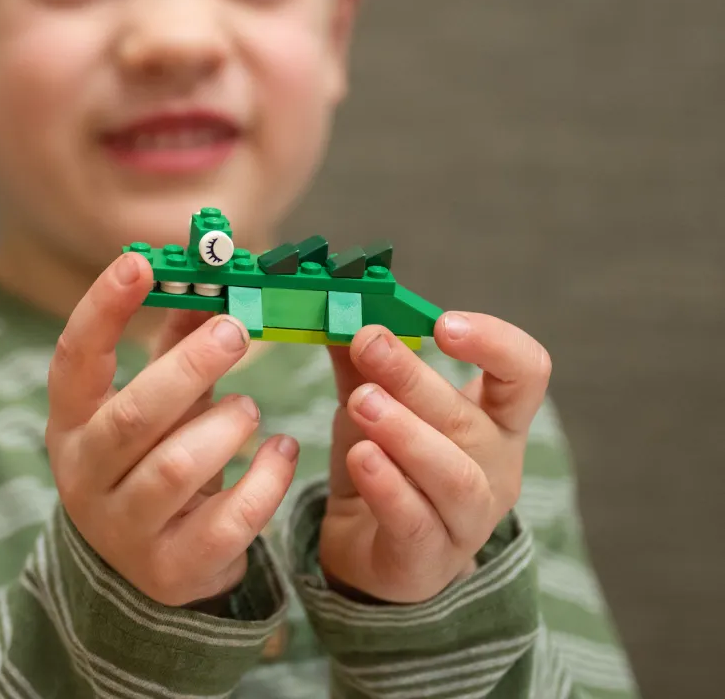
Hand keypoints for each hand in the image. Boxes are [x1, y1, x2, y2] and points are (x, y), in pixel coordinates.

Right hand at [45, 252, 301, 607]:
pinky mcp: (171, 569)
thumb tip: (210, 271)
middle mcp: (84, 476)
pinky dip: (263, 481)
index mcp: (71, 424)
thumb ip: (177, 343)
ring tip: (252, 408)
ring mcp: (123, 528)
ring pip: (175, 471)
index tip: (141, 261)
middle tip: (236, 331)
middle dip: (188, 368)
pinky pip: (225, 521)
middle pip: (132, 417)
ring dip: (225, 427)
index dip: (102, 309)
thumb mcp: (155, 402)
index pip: (74, 360)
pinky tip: (281, 451)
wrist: (145, 567)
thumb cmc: (151, 460)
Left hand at [320, 313, 551, 603]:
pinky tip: (360, 458)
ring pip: (454, 476)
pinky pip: (415, 522)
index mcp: (495, 421)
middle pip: (469, 419)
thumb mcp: (372, 404)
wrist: (368, 551)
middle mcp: (495, 469)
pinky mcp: (427, 558)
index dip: (495, 343)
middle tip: (370, 344)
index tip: (442, 323)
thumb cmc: (386, 466)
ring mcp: (468, 520)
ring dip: (408, 435)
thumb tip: (337, 303)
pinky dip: (389, 488)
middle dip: (417, 379)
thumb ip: (360, 359)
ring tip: (362, 403)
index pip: (525, 373)